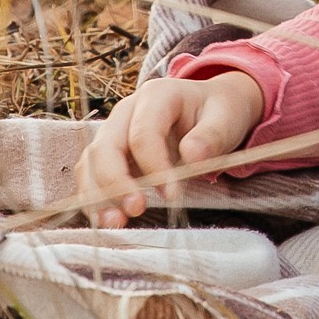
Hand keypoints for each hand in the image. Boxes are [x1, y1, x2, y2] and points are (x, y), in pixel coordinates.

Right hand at [80, 68, 264, 227]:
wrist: (210, 109)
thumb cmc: (218, 113)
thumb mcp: (227, 118)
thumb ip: (212, 136)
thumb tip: (192, 155)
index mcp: (157, 95)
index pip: (143, 133)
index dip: (153, 165)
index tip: (172, 194)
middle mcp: (126, 111)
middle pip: (106, 146)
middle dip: (115, 182)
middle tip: (136, 209)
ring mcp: (114, 132)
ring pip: (91, 163)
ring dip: (97, 195)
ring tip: (115, 223)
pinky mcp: (110, 155)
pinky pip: (92, 176)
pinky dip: (95, 199)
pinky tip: (108, 219)